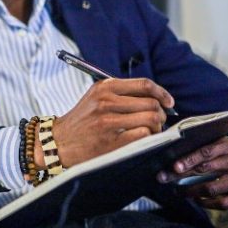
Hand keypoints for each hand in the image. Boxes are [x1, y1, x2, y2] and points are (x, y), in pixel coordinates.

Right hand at [49, 78, 172, 166]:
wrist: (59, 141)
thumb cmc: (83, 120)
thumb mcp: (96, 97)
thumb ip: (122, 93)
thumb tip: (157, 98)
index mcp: (104, 87)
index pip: (144, 85)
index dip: (162, 93)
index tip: (168, 102)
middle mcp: (106, 102)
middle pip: (151, 103)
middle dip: (160, 113)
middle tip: (157, 120)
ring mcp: (108, 121)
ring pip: (151, 118)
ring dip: (156, 126)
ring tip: (150, 130)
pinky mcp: (111, 140)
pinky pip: (144, 135)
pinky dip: (148, 137)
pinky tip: (141, 139)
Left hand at [157, 137, 227, 208]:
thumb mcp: (227, 143)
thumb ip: (207, 146)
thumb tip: (177, 151)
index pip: (207, 152)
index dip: (190, 159)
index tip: (174, 166)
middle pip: (204, 170)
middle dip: (179, 175)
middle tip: (162, 177)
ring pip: (212, 188)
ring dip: (190, 191)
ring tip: (178, 191)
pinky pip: (224, 203)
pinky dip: (207, 203)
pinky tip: (197, 200)